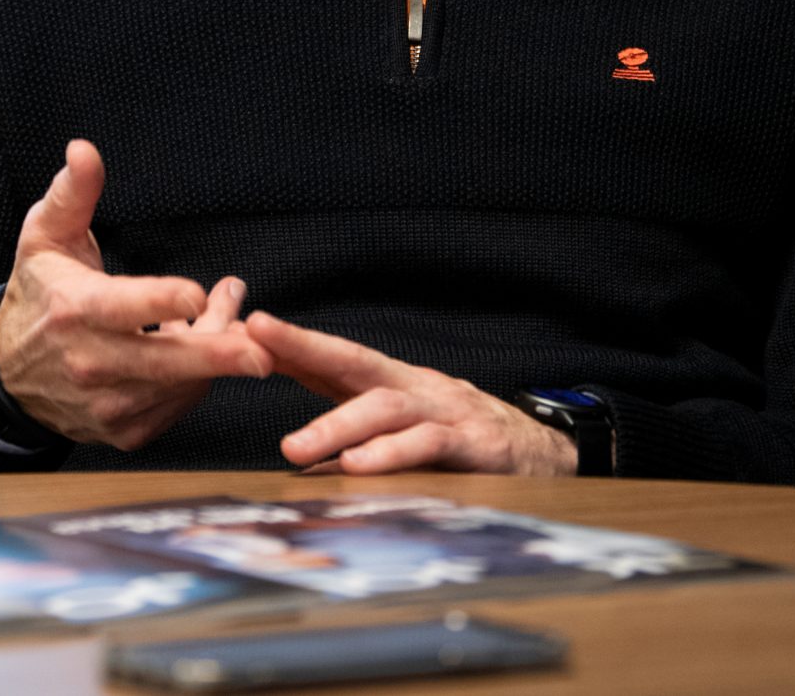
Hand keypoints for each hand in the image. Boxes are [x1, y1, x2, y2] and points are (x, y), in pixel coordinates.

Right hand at [0, 140, 270, 449]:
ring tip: (233, 318)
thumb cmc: (38, 293)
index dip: (162, 301)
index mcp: (72, 310)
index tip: (198, 294)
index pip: (122, 308)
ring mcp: (105, 404)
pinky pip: (174, 409)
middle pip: (162, 363)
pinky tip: (204, 349)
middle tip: (261, 352)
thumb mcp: (45, 237)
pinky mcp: (121, 431)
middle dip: (215, 357)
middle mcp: (88, 363)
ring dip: (216, 356)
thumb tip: (83, 150)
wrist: (7, 374)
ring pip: (177, 385)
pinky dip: (197, 382)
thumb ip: (71, 194)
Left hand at [248, 312, 576, 476]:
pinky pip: (430, 446)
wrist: (548, 454)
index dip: (292, 341)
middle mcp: (417, 388)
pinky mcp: (477, 445)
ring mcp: (447, 412)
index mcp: (394, 384)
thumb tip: (298, 454)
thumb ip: (358, 437)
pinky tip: (358, 467)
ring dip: (337, 424)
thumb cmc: (462, 443)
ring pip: (386, 408)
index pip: (336, 357)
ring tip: (296, 446)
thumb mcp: (406, 433)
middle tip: (253, 348)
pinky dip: (392, 455)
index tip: (245, 328)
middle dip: (302, 348)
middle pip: (354, 361)